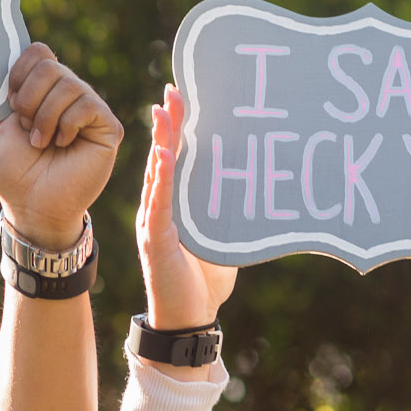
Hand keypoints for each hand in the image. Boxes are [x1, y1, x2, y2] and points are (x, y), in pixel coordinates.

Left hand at [0, 43, 122, 249]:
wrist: (31, 206)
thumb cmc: (13, 172)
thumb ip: (8, 91)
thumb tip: (16, 57)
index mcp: (42, 90)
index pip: (38, 51)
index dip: (19, 72)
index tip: (10, 104)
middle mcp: (68, 94)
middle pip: (50, 64)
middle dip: (28, 98)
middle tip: (27, 129)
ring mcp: (89, 109)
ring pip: (68, 84)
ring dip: (45, 117)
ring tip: (41, 143)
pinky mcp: (108, 126)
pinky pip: (88, 104)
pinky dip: (67, 124)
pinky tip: (63, 144)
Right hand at [137, 85, 235, 331]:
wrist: (190, 320)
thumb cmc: (204, 283)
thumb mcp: (223, 239)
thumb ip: (229, 215)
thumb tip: (256, 192)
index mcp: (176, 206)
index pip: (176, 159)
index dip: (178, 128)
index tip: (184, 97)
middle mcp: (161, 208)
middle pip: (163, 156)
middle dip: (168, 123)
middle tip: (174, 90)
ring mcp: (154, 221)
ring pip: (157, 173)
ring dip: (161, 140)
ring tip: (164, 111)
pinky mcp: (155, 238)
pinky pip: (158, 202)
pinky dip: (161, 177)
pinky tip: (165, 154)